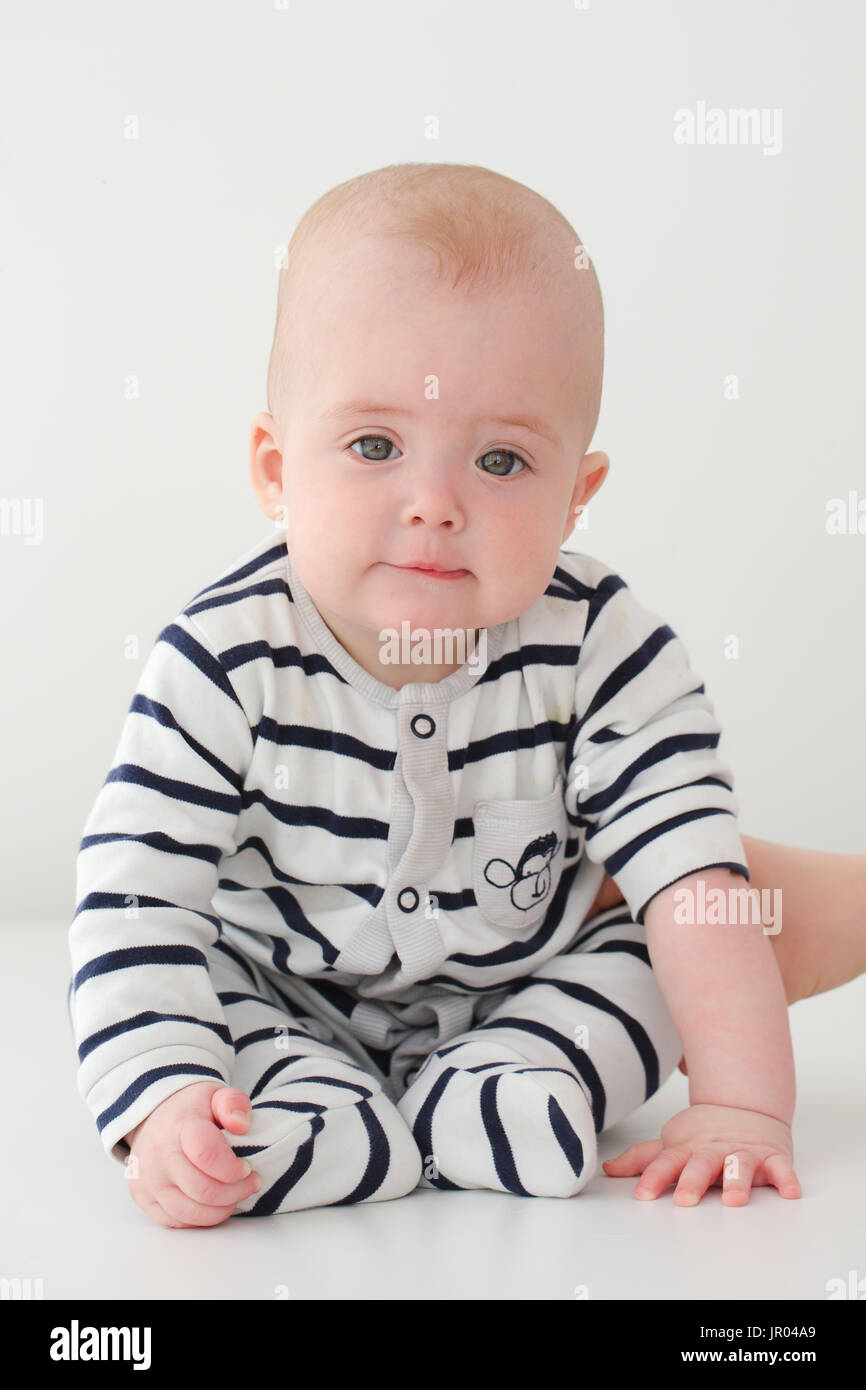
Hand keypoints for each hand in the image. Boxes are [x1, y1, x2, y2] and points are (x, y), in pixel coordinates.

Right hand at [123, 1081, 262, 1227]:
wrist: (155, 1114)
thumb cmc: (192, 1109)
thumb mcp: (216, 1095)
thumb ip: (234, 1104)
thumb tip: (241, 1125)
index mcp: (180, 1126)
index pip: (208, 1156)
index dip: (234, 1168)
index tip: (247, 1167)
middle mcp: (158, 1155)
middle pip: (203, 1190)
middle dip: (236, 1192)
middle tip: (249, 1183)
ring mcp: (147, 1179)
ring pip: (189, 1212)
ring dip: (220, 1209)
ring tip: (234, 1195)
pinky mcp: (142, 1197)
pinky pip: (174, 1221)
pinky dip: (199, 1218)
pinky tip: (212, 1204)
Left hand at [601, 1103, 801, 1205]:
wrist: (746, 1106)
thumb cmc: (704, 1133)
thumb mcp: (672, 1142)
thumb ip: (643, 1159)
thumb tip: (607, 1168)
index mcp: (688, 1148)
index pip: (667, 1162)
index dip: (653, 1177)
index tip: (642, 1194)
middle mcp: (714, 1150)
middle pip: (702, 1163)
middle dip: (693, 1180)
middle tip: (684, 1199)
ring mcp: (743, 1152)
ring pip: (740, 1166)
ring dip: (738, 1181)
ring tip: (734, 1200)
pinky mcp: (771, 1157)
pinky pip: (781, 1168)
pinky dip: (786, 1178)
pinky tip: (790, 1192)